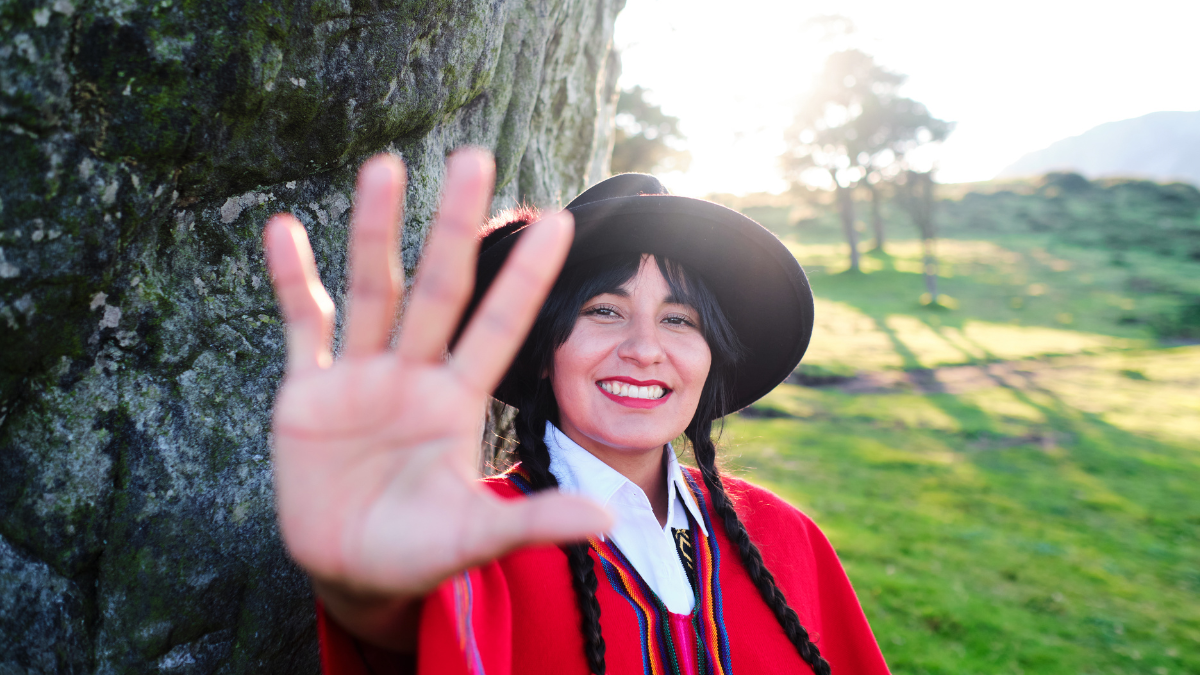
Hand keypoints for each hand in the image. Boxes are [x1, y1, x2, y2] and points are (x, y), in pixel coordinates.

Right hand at [264, 150, 610, 645]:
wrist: (351, 572)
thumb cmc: (420, 552)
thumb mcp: (475, 537)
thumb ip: (534, 522)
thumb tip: (610, 522)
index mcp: (458, 401)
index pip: (501, 326)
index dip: (526, 276)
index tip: (559, 219)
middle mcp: (414, 375)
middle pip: (438, 287)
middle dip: (455, 226)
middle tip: (475, 158)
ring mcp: (359, 378)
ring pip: (372, 291)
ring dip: (374, 230)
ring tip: (384, 165)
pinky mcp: (307, 392)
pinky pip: (302, 326)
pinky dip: (291, 280)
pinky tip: (282, 230)